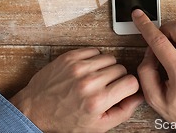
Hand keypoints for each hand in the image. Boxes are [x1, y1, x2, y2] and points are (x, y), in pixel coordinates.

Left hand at [10, 48, 143, 132]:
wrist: (36, 109)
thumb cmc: (65, 120)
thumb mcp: (98, 126)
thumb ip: (123, 111)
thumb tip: (139, 97)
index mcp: (98, 101)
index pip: (131, 82)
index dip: (129, 87)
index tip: (122, 90)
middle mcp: (89, 82)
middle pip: (121, 69)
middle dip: (117, 78)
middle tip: (106, 87)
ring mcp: (78, 67)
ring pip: (109, 58)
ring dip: (106, 67)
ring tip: (96, 78)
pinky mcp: (70, 57)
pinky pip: (94, 51)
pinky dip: (94, 59)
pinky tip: (87, 70)